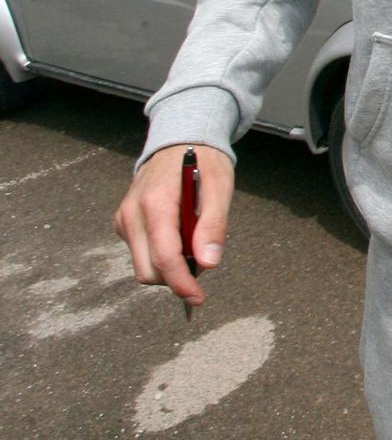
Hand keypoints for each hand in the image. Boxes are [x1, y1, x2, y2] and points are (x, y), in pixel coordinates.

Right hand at [113, 144, 234, 307]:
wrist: (178, 141)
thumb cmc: (203, 163)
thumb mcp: (219, 188)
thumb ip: (213, 225)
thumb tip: (209, 263)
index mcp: (156, 204)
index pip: (164, 257)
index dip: (181, 283)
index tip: (198, 297)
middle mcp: (132, 214)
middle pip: (148, 270)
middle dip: (175, 276)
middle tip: (203, 258)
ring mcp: (124, 219)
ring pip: (142, 265)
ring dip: (169, 267)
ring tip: (193, 241)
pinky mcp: (123, 223)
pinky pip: (140, 253)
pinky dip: (160, 255)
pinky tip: (179, 235)